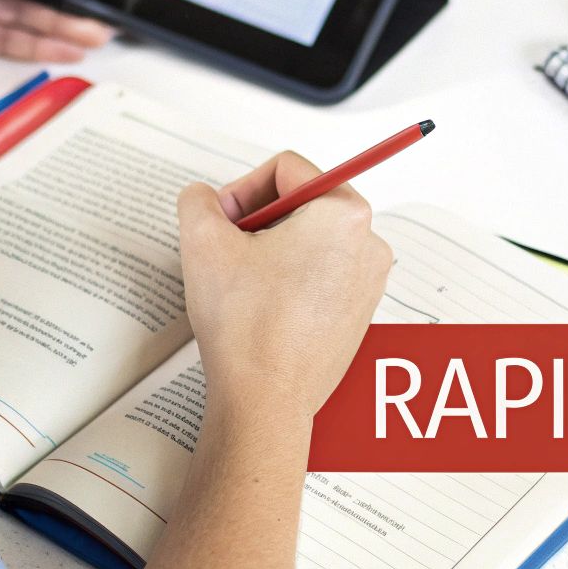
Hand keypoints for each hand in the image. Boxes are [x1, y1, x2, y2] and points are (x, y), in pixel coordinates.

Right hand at [177, 152, 392, 420]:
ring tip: (244, 281)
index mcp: (343, 213)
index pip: (286, 169)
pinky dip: (291, 277)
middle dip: (259, 218)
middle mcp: (369, 242)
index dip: (241, 188)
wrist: (265, 400)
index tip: (220, 222)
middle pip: (304, 201)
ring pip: (311, 238)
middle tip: (228, 249)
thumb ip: (198, 201)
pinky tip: (263, 305)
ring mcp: (369, 280)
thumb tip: (203, 198)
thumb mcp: (203, 242)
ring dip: (274, 247)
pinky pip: (322, 272)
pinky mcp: (359, 311)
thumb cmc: (245, 326)